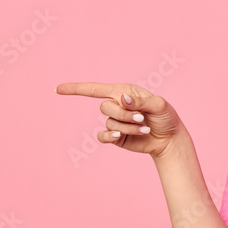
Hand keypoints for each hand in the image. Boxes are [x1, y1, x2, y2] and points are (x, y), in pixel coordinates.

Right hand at [55, 81, 185, 157]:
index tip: (58, 89)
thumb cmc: (166, 117)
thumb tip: (123, 99)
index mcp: (124, 92)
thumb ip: (141, 101)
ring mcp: (115, 121)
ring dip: (127, 127)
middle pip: (105, 107)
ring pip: (109, 123)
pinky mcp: (116, 137)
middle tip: (142, 119)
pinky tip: (120, 138)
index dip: (76, 89)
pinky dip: (110, 137)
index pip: (95, 89)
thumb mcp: (159, 105)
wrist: (170, 139)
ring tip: (144, 129)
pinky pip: (103, 137)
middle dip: (124, 115)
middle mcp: (117, 105)